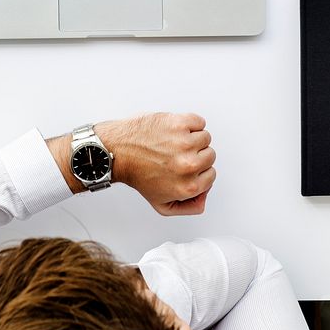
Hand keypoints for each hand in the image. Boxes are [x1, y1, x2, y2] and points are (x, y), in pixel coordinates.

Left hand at [97, 112, 215, 215]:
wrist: (118, 152)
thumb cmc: (137, 173)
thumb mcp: (161, 204)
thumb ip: (188, 207)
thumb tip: (203, 199)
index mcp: (188, 186)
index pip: (211, 175)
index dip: (198, 171)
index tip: (186, 167)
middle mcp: (189, 165)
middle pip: (210, 155)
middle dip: (195, 155)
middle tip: (176, 155)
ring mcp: (185, 143)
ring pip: (205, 137)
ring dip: (192, 139)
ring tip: (173, 143)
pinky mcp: (179, 124)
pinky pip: (198, 122)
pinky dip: (190, 124)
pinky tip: (175, 131)